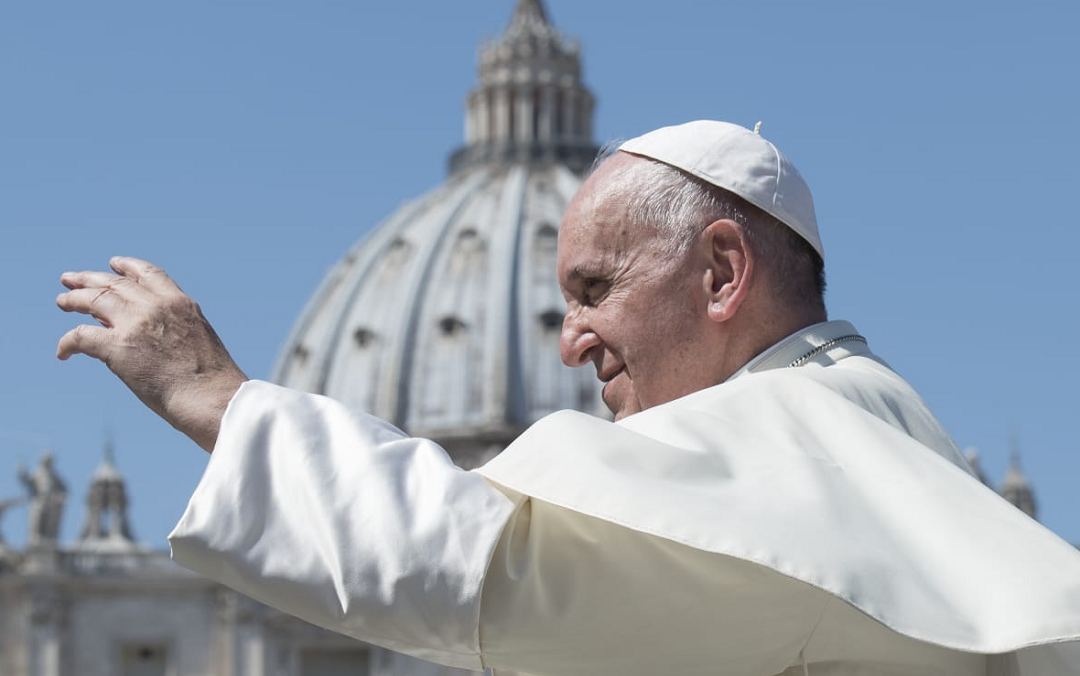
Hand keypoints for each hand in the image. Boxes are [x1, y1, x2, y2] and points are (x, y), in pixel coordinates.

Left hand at [56, 256, 247, 451]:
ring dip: (74, 299)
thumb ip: (173, 328)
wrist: (211, 398)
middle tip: (70, 280)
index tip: (113, 264)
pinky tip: (63, 352)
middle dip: (89, 279)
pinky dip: (67, 342)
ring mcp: (136, 324)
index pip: (148, 273)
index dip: (127, 266)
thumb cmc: (211, 381)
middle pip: (114, 283)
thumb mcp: (198, 339)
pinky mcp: (117, 347)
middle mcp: (156, 306)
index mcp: (180, 303)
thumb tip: (144, 335)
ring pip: (93, 299)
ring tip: (62, 302)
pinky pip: (80, 335)